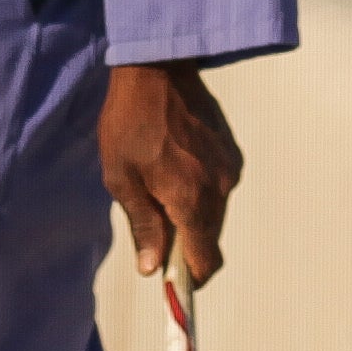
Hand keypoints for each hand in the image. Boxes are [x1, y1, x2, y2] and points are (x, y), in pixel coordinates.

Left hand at [101, 62, 241, 288]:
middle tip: (153, 230)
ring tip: (159, 188)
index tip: (172, 282)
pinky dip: (200, 191)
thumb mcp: (121, 178)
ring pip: (214, 212)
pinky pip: (218, 186)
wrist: (157, 68)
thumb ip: (143, 225)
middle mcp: (220, 188)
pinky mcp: (230, 151)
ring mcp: (229, 168)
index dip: (190, 279)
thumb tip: (152, 267)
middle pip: (210, 238)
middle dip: (185, 245)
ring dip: (191, 216)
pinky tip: (174, 167)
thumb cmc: (130, 122)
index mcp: (191, 199)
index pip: (206, 260)